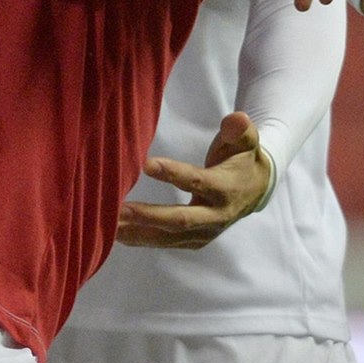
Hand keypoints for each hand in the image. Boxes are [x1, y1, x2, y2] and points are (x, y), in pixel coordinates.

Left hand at [117, 112, 273, 248]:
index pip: (196, 182)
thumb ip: (240, 130)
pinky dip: (141, 240)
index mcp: (225, 189)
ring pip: (169, 237)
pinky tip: (115, 234)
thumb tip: (236, 120)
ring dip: (138, 233)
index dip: (172, 174)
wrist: (255, 190)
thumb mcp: (246, 141)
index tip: (145, 165)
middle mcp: (215, 216)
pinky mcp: (194, 241)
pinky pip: (166, 242)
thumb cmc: (242, 159)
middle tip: (119, 209)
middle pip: (181, 220)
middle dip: (149, 216)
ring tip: (108, 226)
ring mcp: (204, 232)